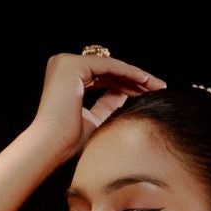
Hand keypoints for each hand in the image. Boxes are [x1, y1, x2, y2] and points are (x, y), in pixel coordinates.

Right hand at [33, 48, 165, 156]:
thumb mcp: (94, 119)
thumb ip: (107, 103)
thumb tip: (125, 91)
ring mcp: (65, 63)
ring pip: (110, 66)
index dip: (126, 85)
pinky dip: (128, 72)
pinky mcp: (71, 64)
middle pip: (108, 70)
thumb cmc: (67, 141)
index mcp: (65, 79)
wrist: (51, 147)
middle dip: (135, 80)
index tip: (148, 94)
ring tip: (157, 86)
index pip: (102, 77)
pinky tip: (145, 81)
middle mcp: (62, 66)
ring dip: (136, 76)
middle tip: (159, 87)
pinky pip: (108, 65)